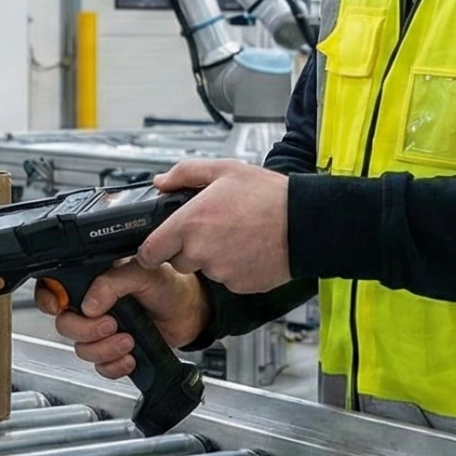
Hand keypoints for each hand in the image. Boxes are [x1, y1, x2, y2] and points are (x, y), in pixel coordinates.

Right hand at [37, 262, 205, 380]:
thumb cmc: (169, 286)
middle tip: (111, 325)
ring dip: (104, 350)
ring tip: (128, 340)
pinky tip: (131, 357)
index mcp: (93, 281)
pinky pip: (101, 368)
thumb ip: (112, 282)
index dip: (49, 300)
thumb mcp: (142, 273)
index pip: (54, 289)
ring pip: (82, 349)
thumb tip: (89, 305)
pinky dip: (114, 366)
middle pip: (65, 325)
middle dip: (86, 330)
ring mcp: (102, 331)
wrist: (191, 313)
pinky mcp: (114, 352)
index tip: (59, 307)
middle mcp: (93, 307)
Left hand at [137, 159, 292, 294]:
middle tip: (212, 230)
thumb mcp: (224, 170)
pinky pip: (227, 279)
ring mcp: (220, 272)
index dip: (152, 249)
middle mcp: (201, 251)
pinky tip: (248, 249)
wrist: (306, 223)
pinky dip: (233, 268)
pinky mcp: (239, 285)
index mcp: (190, 223)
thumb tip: (160, 182)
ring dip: (213, 258)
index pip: (149, 252)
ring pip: (204, 270)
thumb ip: (185, 174)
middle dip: (187, 249)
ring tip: (236, 235)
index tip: (159, 245)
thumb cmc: (269, 195)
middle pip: (177, 261)